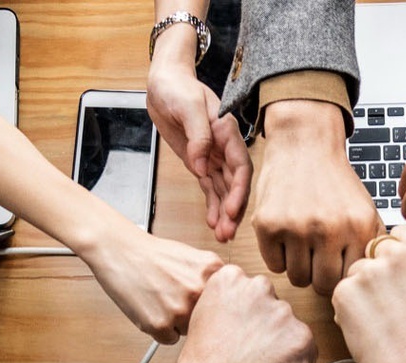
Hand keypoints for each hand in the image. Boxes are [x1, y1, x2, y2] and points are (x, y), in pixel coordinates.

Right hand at [78, 227, 222, 343]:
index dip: (212, 305)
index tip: (204, 304)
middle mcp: (199, 290)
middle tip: (175, 299)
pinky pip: (169, 339)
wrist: (120, 251)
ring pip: (190, 332)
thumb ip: (214, 280)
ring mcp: (180, 309)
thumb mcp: (195, 258)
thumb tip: (231, 304)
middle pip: (209, 320)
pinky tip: (151, 309)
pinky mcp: (160, 325)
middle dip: (195, 314)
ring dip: (177, 323)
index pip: (226, 304)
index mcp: (214, 272)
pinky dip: (160, 330)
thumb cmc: (154, 255)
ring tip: (161, 300)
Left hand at [149, 29, 250, 241]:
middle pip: (235, 183)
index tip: (232, 210)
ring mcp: (212, 156)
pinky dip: (212, 205)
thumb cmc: (177, 88)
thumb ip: (198, 135)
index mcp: (227, 131)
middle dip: (234, 209)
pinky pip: (209, 187)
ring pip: (223, 189)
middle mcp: (224, 146)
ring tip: (222, 236)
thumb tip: (201, 165)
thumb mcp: (188, 106)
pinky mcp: (199, 162)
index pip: (241, 165)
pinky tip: (213, 223)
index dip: (239, 190)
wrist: (164, 83)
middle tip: (228, 232)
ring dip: (224, 213)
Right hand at [159, 265, 318, 362]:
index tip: (238, 329)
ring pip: (290, 327)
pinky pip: (306, 348)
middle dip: (266, 326)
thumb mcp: (203, 317)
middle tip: (248, 350)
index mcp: (230, 278)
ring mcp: (282, 312)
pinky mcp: (302, 337)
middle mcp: (258, 288)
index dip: (246, 315)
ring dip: (280, 344)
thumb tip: (249, 308)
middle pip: (273, 305)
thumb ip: (229, 303)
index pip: (252, 288)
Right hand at [251, 100, 384, 294]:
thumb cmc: (335, 182)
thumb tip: (373, 280)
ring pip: (297, 279)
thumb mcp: (365, 209)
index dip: (344, 276)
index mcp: (358, 226)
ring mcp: (296, 228)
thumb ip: (372, 245)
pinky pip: (274, 265)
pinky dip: (279, 257)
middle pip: (324, 285)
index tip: (339, 267)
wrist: (304, 145)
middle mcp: (328, 229)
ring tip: (303, 247)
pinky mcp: (268, 225)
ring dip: (300, 268)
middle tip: (319, 260)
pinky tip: (286, 238)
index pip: (352, 278)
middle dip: (321, 277)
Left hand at [332, 226, 405, 362]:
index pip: (396, 235)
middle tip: (390, 304)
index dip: (393, 258)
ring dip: (359, 291)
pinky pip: (340, 292)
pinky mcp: (346, 290)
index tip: (399, 276)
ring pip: (354, 272)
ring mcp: (370, 271)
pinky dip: (347, 309)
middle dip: (374, 272)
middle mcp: (398, 254)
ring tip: (381, 319)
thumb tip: (384, 251)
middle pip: (372, 250)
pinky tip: (368, 326)